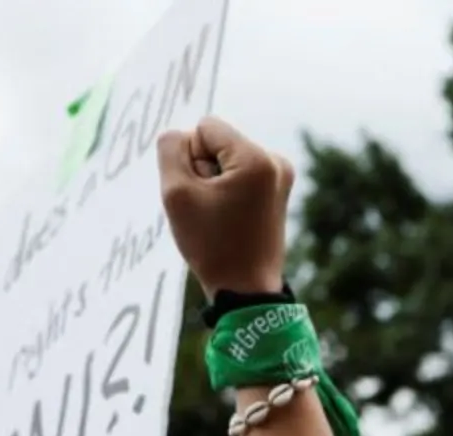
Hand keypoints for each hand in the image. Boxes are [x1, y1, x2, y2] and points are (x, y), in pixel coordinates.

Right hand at [157, 117, 291, 296]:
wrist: (246, 291)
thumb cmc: (211, 245)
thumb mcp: (176, 193)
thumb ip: (171, 150)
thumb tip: (182, 136)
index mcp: (257, 158)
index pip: (205, 128)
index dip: (191, 157)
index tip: (202, 194)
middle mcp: (276, 161)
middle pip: (217, 142)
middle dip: (204, 170)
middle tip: (212, 210)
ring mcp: (281, 176)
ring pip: (226, 159)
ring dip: (214, 182)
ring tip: (222, 216)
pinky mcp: (278, 191)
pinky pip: (239, 174)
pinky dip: (228, 191)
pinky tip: (231, 218)